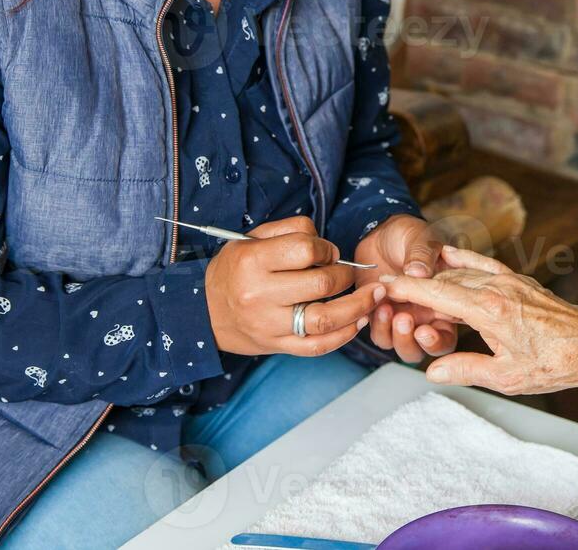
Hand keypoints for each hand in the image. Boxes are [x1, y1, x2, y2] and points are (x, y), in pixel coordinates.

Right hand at [206, 217, 382, 355]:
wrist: (204, 312)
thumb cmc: (234, 270)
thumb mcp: (251, 238)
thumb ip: (290, 230)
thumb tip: (327, 245)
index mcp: (253, 262)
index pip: (305, 250)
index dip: (325, 248)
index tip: (327, 252)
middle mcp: (260, 295)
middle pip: (321, 283)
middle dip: (344, 275)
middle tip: (347, 273)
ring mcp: (269, 325)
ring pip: (324, 319)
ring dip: (357, 307)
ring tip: (374, 297)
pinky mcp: (277, 346)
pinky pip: (317, 346)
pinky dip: (344, 335)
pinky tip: (358, 321)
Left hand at [355, 215, 457, 362]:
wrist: (382, 232)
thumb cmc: (410, 235)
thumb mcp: (422, 238)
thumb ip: (422, 255)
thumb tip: (418, 272)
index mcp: (444, 304)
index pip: (446, 336)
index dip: (437, 341)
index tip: (424, 330)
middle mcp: (424, 317)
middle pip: (420, 349)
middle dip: (410, 341)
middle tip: (403, 319)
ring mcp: (401, 317)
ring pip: (396, 345)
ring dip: (390, 333)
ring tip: (385, 306)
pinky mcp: (378, 315)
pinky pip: (377, 333)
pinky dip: (374, 323)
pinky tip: (373, 302)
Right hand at [379, 245, 577, 394]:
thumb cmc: (555, 364)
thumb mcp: (506, 376)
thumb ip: (465, 370)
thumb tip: (431, 371)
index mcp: (489, 311)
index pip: (436, 295)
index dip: (406, 290)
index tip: (382, 287)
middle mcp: (496, 289)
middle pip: (444, 282)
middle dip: (414, 287)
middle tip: (388, 294)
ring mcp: (509, 281)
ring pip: (461, 274)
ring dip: (434, 278)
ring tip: (410, 284)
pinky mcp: (519, 281)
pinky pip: (484, 265)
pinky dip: (463, 260)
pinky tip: (448, 255)